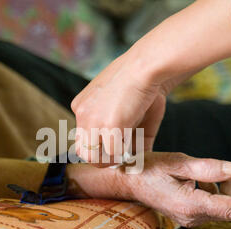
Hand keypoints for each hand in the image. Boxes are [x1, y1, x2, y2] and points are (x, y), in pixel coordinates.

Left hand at [71, 49, 190, 164]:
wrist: (148, 67)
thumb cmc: (145, 86)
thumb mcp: (130, 111)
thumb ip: (129, 134)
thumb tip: (135, 158)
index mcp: (82, 107)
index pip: (83, 138)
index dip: (101, 147)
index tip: (117, 148)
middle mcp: (82, 114)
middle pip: (82, 151)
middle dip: (102, 159)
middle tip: (121, 156)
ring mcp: (92, 121)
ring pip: (93, 157)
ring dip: (112, 160)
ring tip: (128, 153)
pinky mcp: (107, 126)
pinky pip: (114, 154)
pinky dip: (126, 155)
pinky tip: (135, 147)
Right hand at [122, 152, 230, 226]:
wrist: (126, 181)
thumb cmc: (147, 169)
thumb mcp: (176, 162)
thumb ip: (206, 168)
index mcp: (190, 204)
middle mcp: (191, 216)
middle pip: (228, 208)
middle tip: (220, 169)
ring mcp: (188, 218)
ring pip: (219, 208)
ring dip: (220, 189)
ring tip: (201, 172)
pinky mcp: (186, 216)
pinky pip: (209, 207)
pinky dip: (210, 192)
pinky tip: (194, 181)